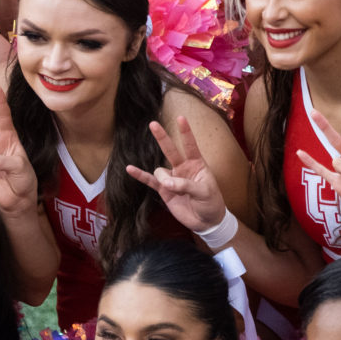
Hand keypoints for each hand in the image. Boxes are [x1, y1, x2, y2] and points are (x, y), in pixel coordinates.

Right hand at [126, 117, 228, 234]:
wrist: (206, 221)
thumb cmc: (211, 203)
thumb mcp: (205, 192)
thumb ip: (186, 185)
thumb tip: (166, 182)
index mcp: (197, 165)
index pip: (190, 146)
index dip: (185, 132)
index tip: (180, 118)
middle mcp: (183, 168)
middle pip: (170, 150)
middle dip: (162, 137)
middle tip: (153, 124)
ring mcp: (171, 178)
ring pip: (160, 171)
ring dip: (164, 179)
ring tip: (172, 189)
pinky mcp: (163, 190)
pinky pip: (150, 181)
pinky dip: (140, 175)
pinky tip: (129, 169)